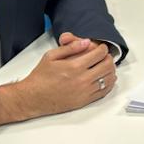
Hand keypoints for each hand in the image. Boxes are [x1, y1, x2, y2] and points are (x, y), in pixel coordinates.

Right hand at [0, 32, 115, 125]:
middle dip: (109, 58)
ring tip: (106, 66)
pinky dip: (108, 84)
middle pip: (107, 66)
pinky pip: (103, 92)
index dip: (102, 48)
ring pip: (108, 79)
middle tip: (105, 56)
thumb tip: (86, 42)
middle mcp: (82, 80)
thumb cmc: (40, 77)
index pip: (98, 54)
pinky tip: (105, 79)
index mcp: (74, 66)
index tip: (101, 48)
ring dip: (110, 70)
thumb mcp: (51, 56)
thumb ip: (70, 47)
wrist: (33, 98)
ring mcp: (84, 92)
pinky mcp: (84, 101)